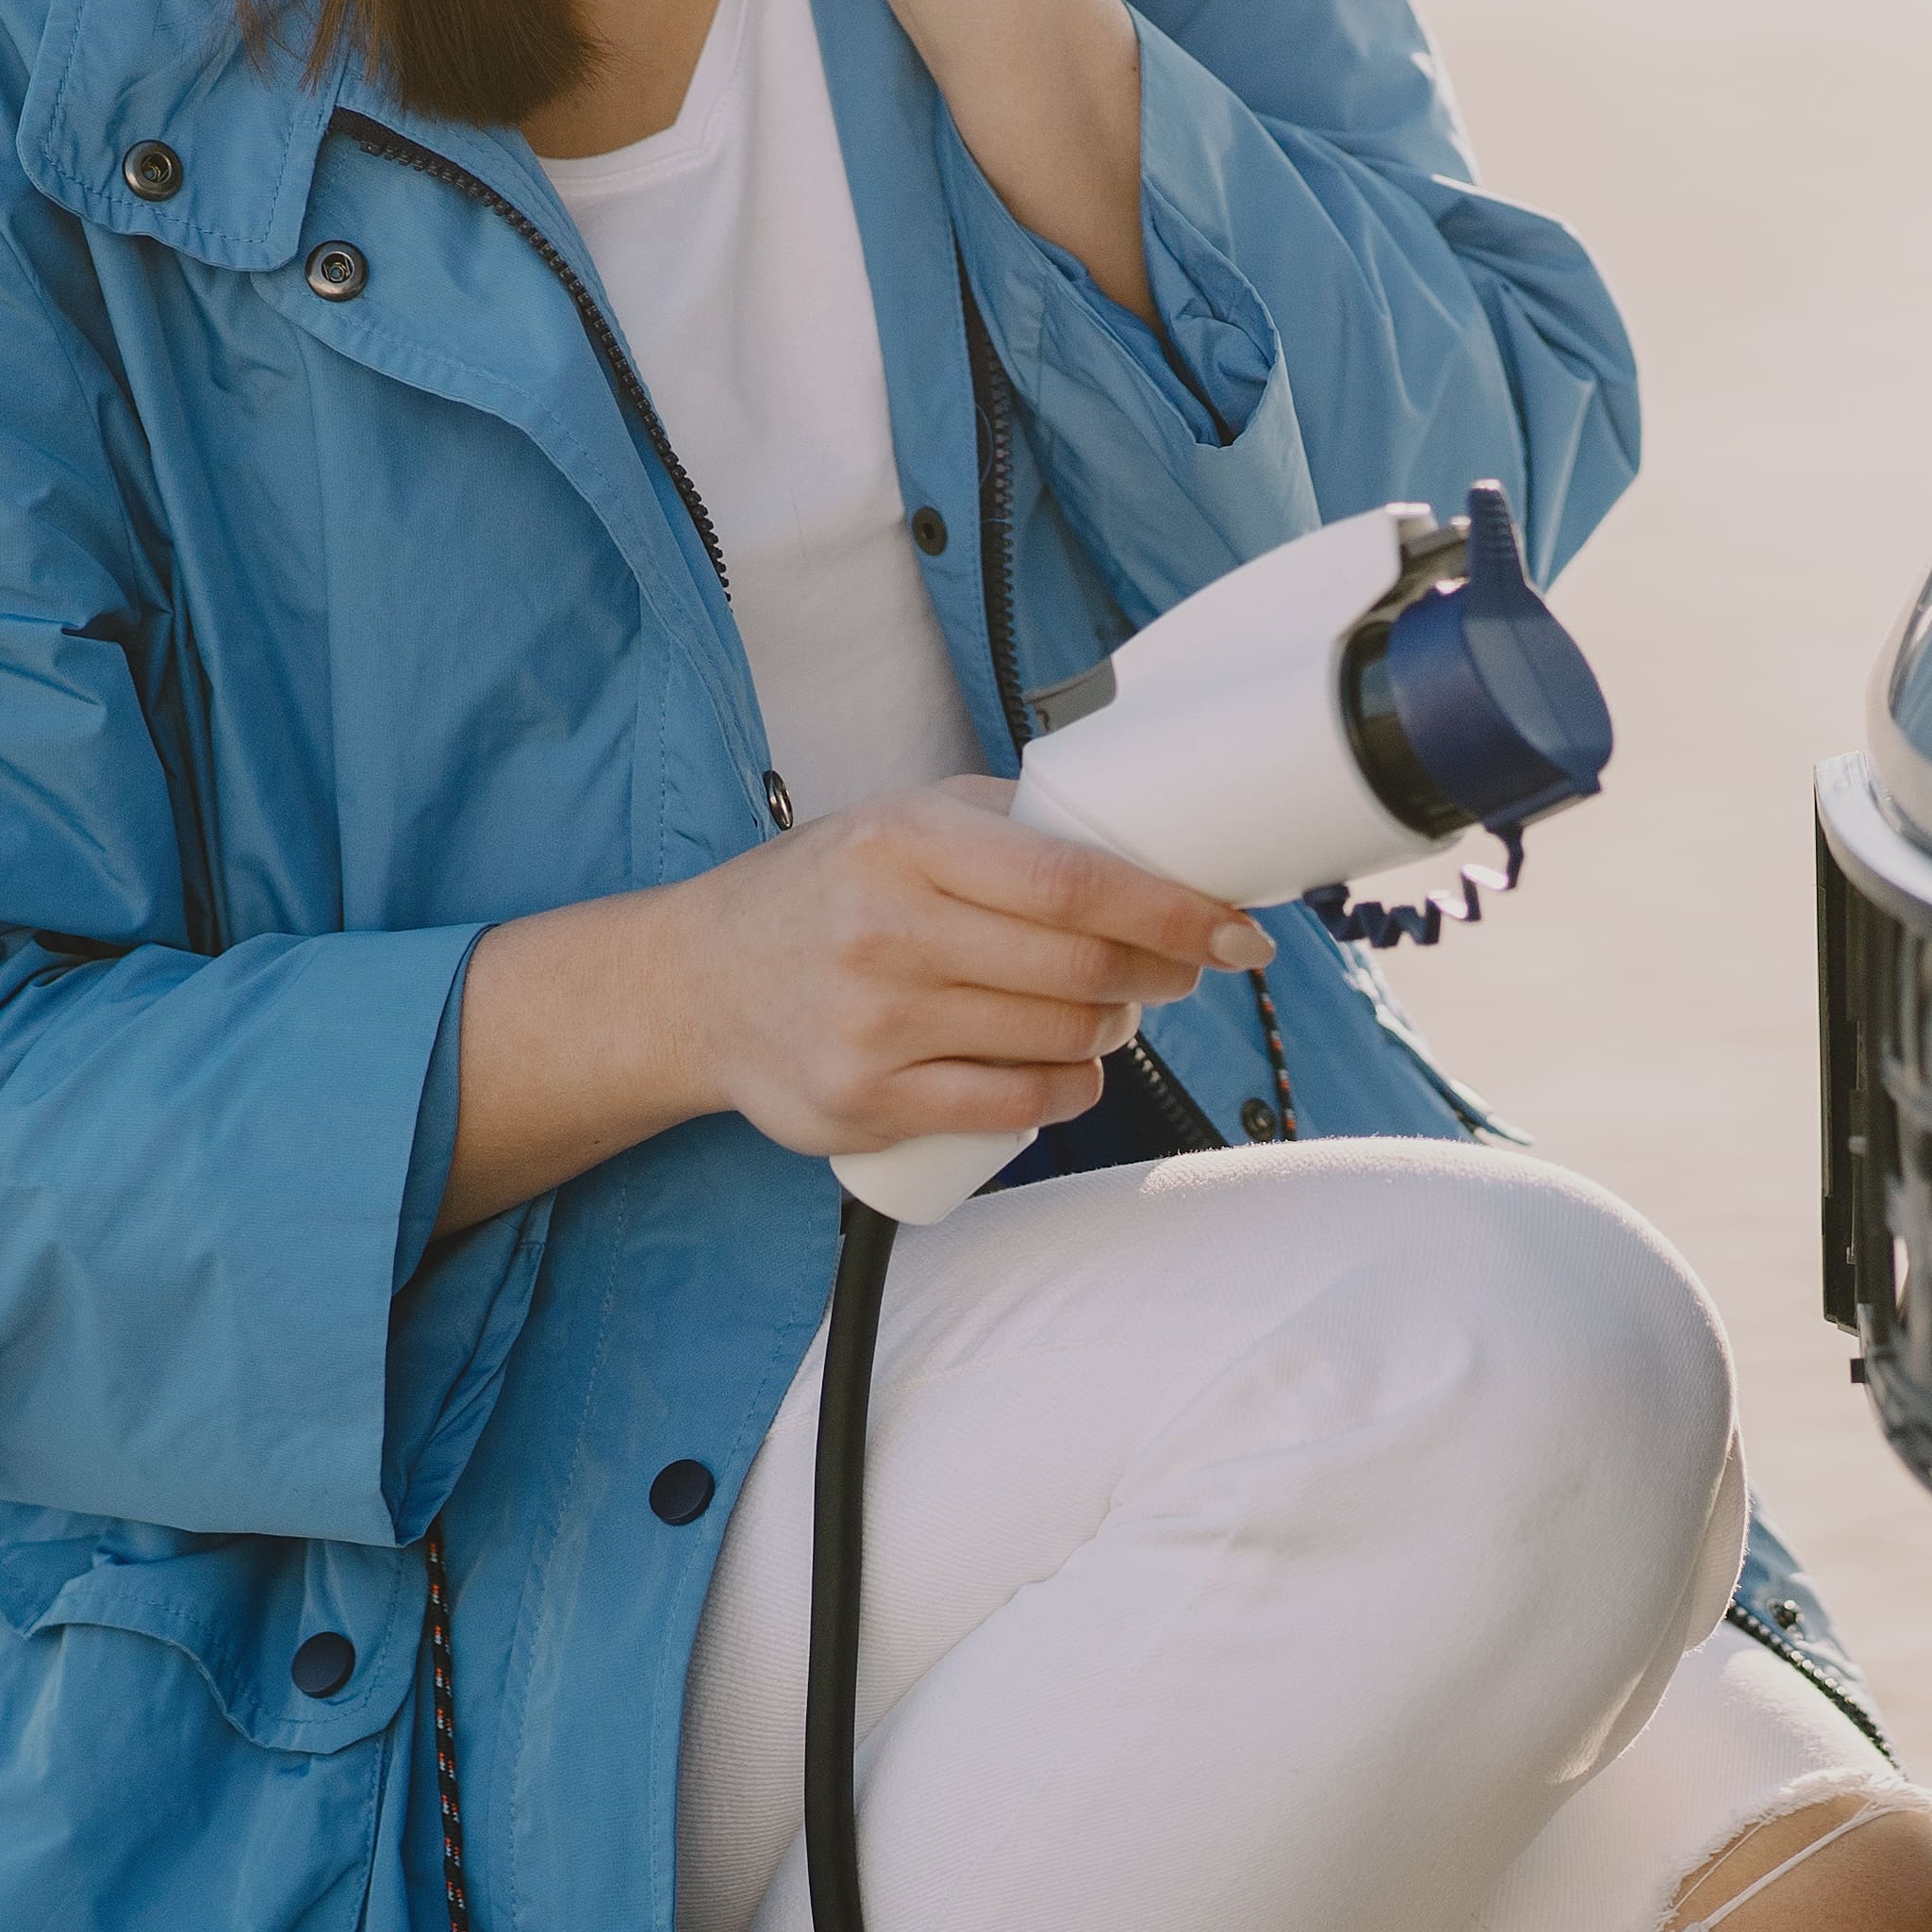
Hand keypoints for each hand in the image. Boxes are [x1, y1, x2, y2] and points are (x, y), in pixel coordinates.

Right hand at [440, 782, 1269, 1225]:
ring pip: (1057, 1041)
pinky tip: (1071, 1070)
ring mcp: (873, 1025)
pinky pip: (1012, 1109)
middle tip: (1179, 968)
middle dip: (1160, 972)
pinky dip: (1067, 1092)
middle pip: (1080, 967)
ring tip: (1109, 1009)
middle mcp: (886, 931)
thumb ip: (1011, 823)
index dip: (1173, 909)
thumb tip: (1148, 837)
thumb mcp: (902, 822)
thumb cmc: (825, 892)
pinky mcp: (864, 1104)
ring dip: (1114, 1031)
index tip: (1235, 928)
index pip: (1074, 880)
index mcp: (906, 844)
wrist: (695, 984)